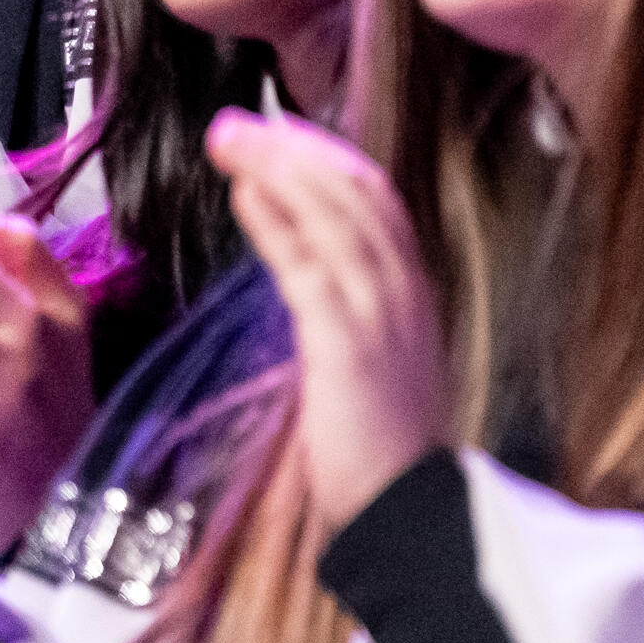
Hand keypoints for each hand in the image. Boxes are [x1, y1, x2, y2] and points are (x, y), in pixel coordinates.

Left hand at [207, 116, 447, 536]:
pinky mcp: (349, 345)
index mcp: (412, 297)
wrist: (410, 519)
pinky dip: (279, 223)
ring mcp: (382, 316)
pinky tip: (247, 194)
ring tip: (231, 139)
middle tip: (237, 123)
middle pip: (357, 193)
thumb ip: (344, 316)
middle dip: (296, 148)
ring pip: (336, 216)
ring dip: (279, 168)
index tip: (278, 137)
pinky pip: (312, 266)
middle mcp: (405, 295)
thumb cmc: (382, 453)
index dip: (326, 161)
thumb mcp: (368, 367)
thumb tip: (301, 266)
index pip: (375, 204)